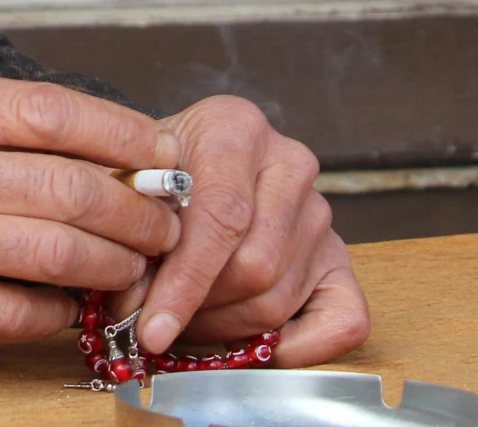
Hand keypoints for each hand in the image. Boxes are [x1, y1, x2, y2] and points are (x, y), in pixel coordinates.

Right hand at [0, 71, 182, 377]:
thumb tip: (77, 141)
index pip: (45, 109)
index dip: (119, 131)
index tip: (160, 149)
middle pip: (64, 183)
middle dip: (135, 207)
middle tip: (166, 222)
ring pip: (52, 250)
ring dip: (111, 264)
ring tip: (134, 267)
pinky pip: (13, 312)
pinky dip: (57, 314)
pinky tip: (71, 310)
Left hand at [126, 94, 368, 365]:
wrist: (183, 167)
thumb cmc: (155, 178)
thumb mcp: (132, 184)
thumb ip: (132, 234)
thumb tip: (135, 305)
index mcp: (236, 129)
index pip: (221, 219)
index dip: (184, 283)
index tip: (152, 329)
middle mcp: (289, 163)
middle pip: (252, 266)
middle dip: (199, 306)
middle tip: (160, 316)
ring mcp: (320, 211)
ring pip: (277, 298)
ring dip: (227, 325)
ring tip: (190, 314)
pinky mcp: (341, 257)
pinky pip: (344, 320)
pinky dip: (302, 348)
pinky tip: (257, 346)